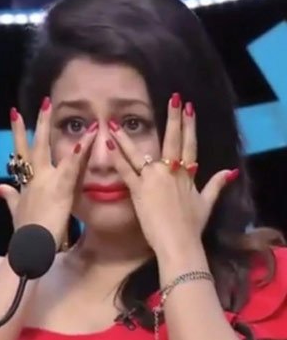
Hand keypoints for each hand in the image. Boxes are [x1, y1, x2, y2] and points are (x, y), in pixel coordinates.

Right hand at [0, 100, 97, 248]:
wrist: (29, 247)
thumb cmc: (25, 233)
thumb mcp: (15, 210)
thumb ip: (8, 196)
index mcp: (27, 182)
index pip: (22, 153)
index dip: (19, 133)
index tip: (16, 114)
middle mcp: (34, 178)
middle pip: (34, 145)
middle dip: (38, 123)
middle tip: (44, 102)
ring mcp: (46, 182)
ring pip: (52, 151)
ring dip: (60, 132)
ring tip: (69, 114)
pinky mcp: (60, 189)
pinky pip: (72, 167)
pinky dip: (78, 153)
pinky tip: (86, 139)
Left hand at [106, 94, 237, 255]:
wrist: (179, 242)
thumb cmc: (192, 226)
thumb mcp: (207, 203)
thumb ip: (216, 185)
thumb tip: (230, 171)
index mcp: (187, 174)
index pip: (190, 144)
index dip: (189, 125)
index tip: (189, 107)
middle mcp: (171, 172)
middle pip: (171, 140)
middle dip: (172, 118)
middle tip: (172, 98)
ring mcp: (153, 179)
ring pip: (138, 152)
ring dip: (126, 136)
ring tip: (116, 121)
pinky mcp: (138, 190)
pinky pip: (125, 170)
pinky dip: (117, 157)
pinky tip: (108, 144)